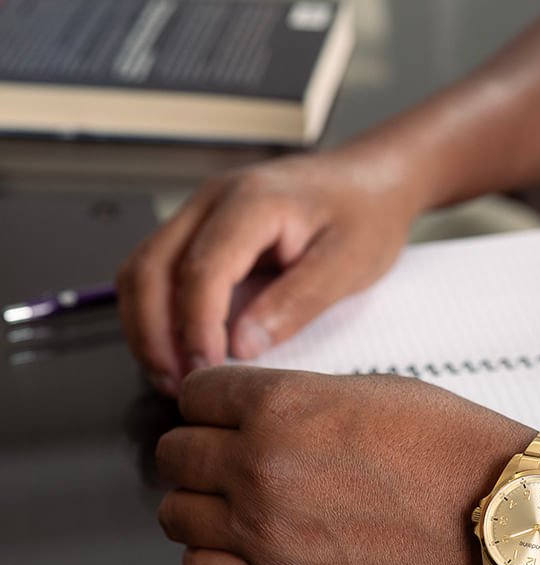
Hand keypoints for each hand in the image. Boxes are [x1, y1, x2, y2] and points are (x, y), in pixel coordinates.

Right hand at [117, 143, 428, 394]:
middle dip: (155, 334)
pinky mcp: (202, 230)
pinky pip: (159, 271)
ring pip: (142, 270)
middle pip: (150, 268)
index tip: (206, 370)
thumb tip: (241, 346)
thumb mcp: (347, 265)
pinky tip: (181, 348)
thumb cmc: (366, 215)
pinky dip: (158, 313)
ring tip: (174, 375)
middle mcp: (213, 200)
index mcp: (253, 202)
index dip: (197, 327)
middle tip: (181, 384)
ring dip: (147, 327)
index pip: (202, 268)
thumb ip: (295, 303)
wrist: (372, 179)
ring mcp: (201, 212)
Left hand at [155, 366, 534, 564]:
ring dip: (200, 502)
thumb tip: (262, 411)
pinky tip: (241, 544)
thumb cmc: (453, 446)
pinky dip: (213, 557)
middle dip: (199, 446)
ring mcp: (266, 532)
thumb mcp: (373, 390)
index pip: (196, 394)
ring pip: (176, 515)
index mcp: (281, 406)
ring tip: (234, 498)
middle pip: (174, 454)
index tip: (224, 408)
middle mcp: (260, 467)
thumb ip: (300, 398)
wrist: (500, 514)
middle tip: (228, 450)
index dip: (212, 398)